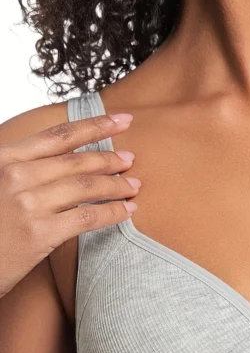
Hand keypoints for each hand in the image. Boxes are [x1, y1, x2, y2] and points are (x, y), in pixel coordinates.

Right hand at [0, 111, 140, 298]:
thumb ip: (23, 169)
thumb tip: (63, 163)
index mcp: (5, 158)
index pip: (58, 136)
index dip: (95, 126)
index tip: (121, 120)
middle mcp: (16, 175)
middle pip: (76, 161)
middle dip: (109, 158)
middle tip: (130, 159)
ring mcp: (29, 203)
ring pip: (86, 187)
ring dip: (116, 185)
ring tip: (134, 185)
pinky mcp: (40, 232)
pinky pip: (87, 216)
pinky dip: (113, 212)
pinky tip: (128, 210)